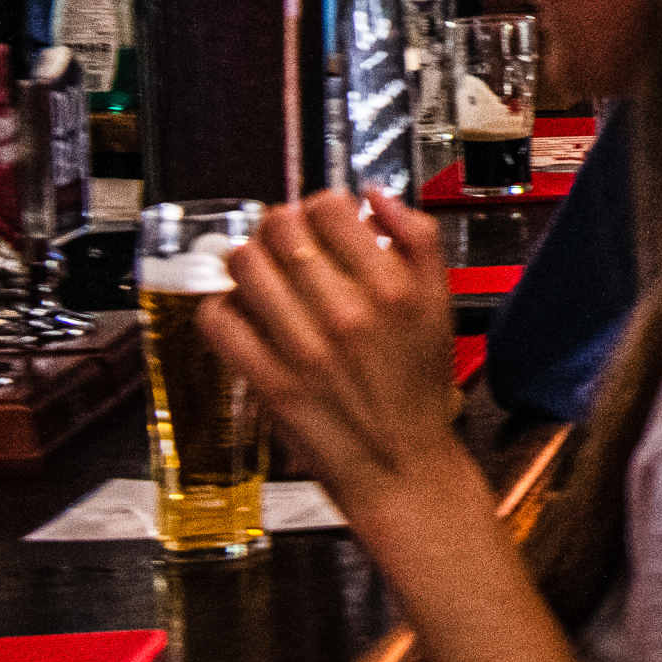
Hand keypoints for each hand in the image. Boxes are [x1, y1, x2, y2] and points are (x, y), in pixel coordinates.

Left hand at [200, 190, 469, 523]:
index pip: (328, 208)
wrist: (401, 465)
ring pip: (244, 266)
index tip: (321, 218)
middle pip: (280, 229)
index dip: (320, 205)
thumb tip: (376, 196)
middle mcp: (346, 313)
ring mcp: (302, 348)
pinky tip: (241, 311)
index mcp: (391, 288)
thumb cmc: (418, 386)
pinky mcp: (268, 381)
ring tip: (260, 272)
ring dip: (247, 259)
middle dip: (278, 225)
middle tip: (285, 241)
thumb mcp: (441, 303)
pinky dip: (222, 307)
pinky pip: (219, 320)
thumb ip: (418, 239)